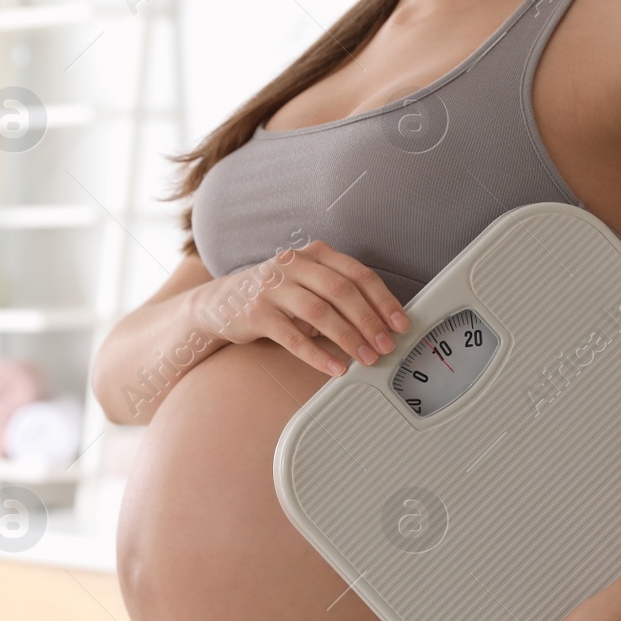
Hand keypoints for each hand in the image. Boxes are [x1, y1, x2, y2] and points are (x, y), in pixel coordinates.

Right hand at [193, 240, 409, 376]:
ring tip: (366, 358)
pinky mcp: (256, 313)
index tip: (400, 323)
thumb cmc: (275, 296)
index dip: (383, 299)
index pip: (357, 273)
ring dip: (348, 338)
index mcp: (313, 253)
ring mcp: (272, 287)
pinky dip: (317, 355)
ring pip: (320, 312)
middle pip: (342, 291)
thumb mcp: (307, 283)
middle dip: (369, 321)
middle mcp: (293, 264)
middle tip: (386, 345)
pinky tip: (334, 368)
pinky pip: (293, 337)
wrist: (220, 302)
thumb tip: (380, 324)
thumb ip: (338, 295)